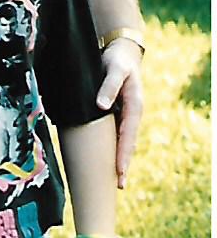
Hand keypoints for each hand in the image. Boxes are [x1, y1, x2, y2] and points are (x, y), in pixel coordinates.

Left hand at [96, 38, 142, 187]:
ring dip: (116, 157)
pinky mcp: (115, 112)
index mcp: (134, 106)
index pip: (129, 135)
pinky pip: (113, 132)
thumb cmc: (118, 60)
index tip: (120, 171)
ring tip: (111, 178)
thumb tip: (101, 106)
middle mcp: (131, 114)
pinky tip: (102, 156)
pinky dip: (110, 145)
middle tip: (118, 185)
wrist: (120, 51)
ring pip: (120, 140)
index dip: (124, 154)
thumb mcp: (114, 69)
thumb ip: (109, 86)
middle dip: (123, 164)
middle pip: (127, 143)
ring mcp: (124, 114)